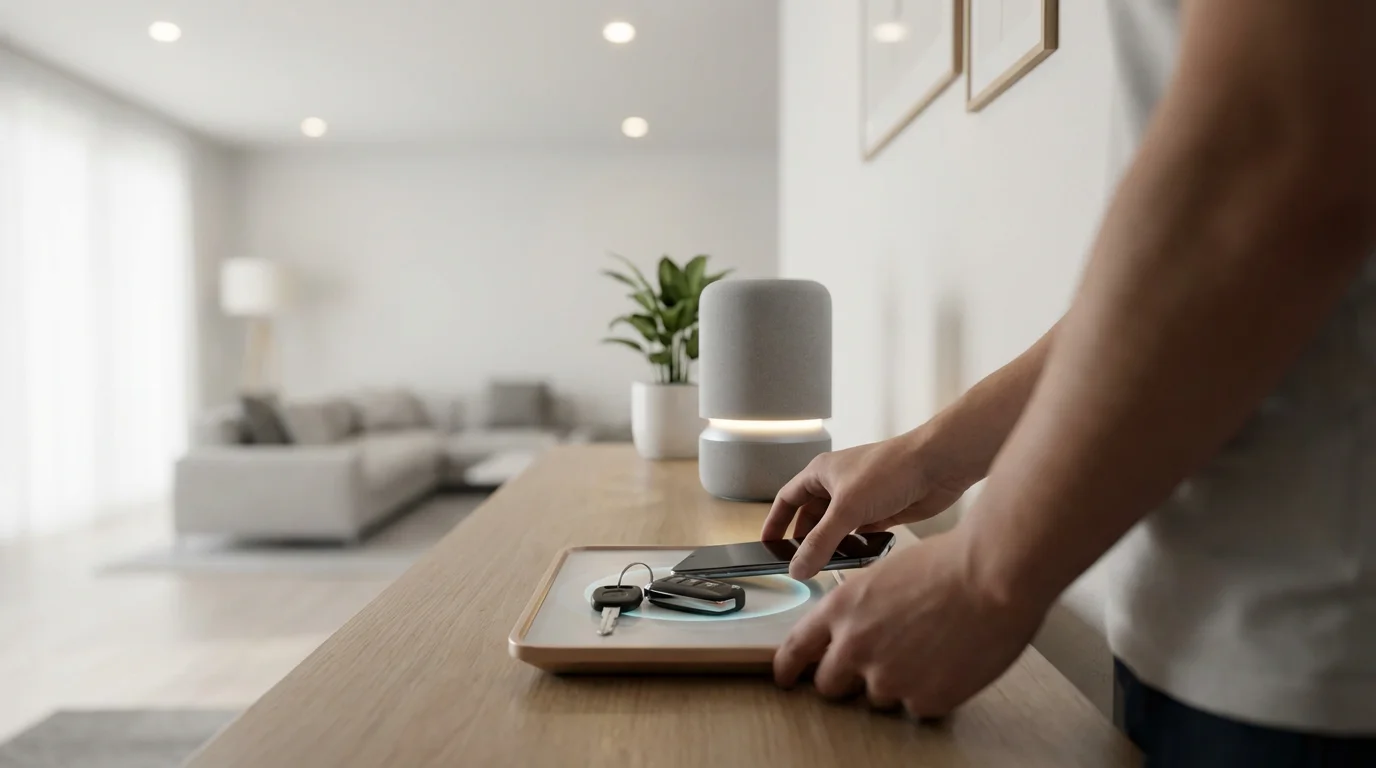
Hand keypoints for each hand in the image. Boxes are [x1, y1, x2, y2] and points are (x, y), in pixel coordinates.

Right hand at [761, 430, 971, 579]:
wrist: (937, 465)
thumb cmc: (890, 470)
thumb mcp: (847, 509)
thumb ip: (820, 543)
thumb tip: (797, 568)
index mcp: (821, 474)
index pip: (787, 499)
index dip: (776, 521)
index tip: (767, 544)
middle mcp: (838, 485)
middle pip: (812, 517)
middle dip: (805, 540)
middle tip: (799, 565)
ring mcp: (861, 499)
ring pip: (838, 528)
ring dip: (833, 546)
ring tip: (827, 568)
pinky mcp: (883, 511)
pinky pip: (861, 535)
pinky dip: (857, 548)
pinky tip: (857, 562)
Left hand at [773, 529, 1047, 716]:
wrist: (993, 576)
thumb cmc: (948, 564)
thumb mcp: (884, 576)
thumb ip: (860, 609)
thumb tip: (852, 631)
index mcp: (842, 610)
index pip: (796, 649)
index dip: (788, 668)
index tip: (786, 678)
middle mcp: (856, 647)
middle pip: (830, 685)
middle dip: (847, 678)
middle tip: (876, 663)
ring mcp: (889, 678)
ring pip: (877, 697)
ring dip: (895, 682)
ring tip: (929, 649)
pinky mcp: (923, 700)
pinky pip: (917, 706)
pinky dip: (930, 692)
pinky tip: (950, 662)